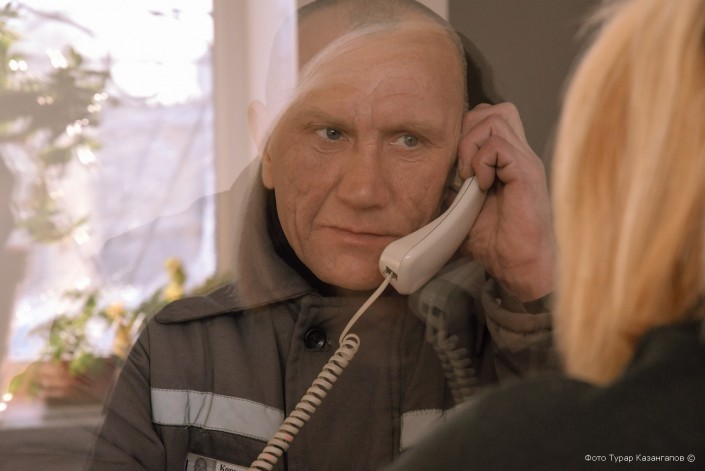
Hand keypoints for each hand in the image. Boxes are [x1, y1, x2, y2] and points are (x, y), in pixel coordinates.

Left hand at [455, 103, 554, 301]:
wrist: (520, 267)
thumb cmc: (496, 243)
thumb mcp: (459, 212)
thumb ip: (446, 192)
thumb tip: (418, 185)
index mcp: (504, 159)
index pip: (485, 118)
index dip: (463, 133)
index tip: (453, 167)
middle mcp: (518, 154)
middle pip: (492, 110)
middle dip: (466, 131)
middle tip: (459, 167)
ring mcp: (524, 161)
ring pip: (495, 118)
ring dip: (471, 144)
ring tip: (467, 175)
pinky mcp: (527, 173)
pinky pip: (499, 145)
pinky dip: (482, 161)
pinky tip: (479, 186)